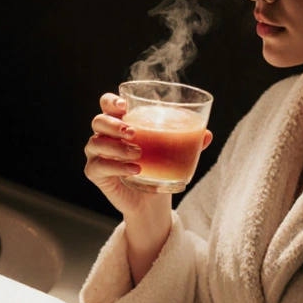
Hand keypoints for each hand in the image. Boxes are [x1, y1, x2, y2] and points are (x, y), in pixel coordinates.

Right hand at [84, 93, 211, 217]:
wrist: (150, 201)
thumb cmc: (158, 168)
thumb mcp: (173, 152)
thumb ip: (188, 141)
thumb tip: (207, 134)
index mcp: (120, 123)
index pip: (107, 104)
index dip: (111, 101)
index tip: (125, 106)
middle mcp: (104, 136)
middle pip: (98, 121)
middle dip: (114, 124)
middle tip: (133, 132)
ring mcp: (97, 155)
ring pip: (95, 143)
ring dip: (117, 147)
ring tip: (138, 154)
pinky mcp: (96, 174)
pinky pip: (98, 167)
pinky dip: (116, 167)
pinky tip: (134, 169)